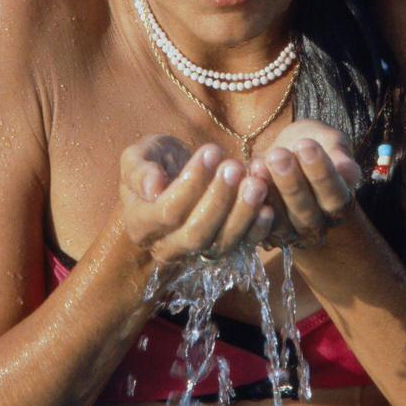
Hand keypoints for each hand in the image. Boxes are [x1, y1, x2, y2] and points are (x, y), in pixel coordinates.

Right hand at [118, 134, 274, 267]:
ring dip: (242, 214)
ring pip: (220, 245)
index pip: (167, 211)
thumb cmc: (154, 163)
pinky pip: (242, 248)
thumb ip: (138, 169)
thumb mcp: (137, 157)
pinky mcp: (222, 249)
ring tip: (256, 182)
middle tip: (235, 167)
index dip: (191, 183)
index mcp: (140, 224)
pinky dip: (257, 230)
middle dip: (219, 200)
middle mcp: (166, 247)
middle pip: (195, 234)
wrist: (173, 179)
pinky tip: (268, 207)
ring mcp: (196, 254)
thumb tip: (153, 187)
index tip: (211, 151)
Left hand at [247, 120, 362, 249]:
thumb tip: (349, 172)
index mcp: (339, 205)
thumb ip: (339, 155)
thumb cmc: (308, 144)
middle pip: (306, 212)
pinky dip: (250, 203)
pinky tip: (247, 178)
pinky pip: (256, 225)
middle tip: (279, 155)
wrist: (277, 152)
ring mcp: (289, 233)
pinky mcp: (263, 233)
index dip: (322, 174)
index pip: (335, 197)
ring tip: (261, 163)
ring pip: (281, 222)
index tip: (307, 145)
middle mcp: (317, 225)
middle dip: (291, 183)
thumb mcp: (327, 140)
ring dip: (269, 193)